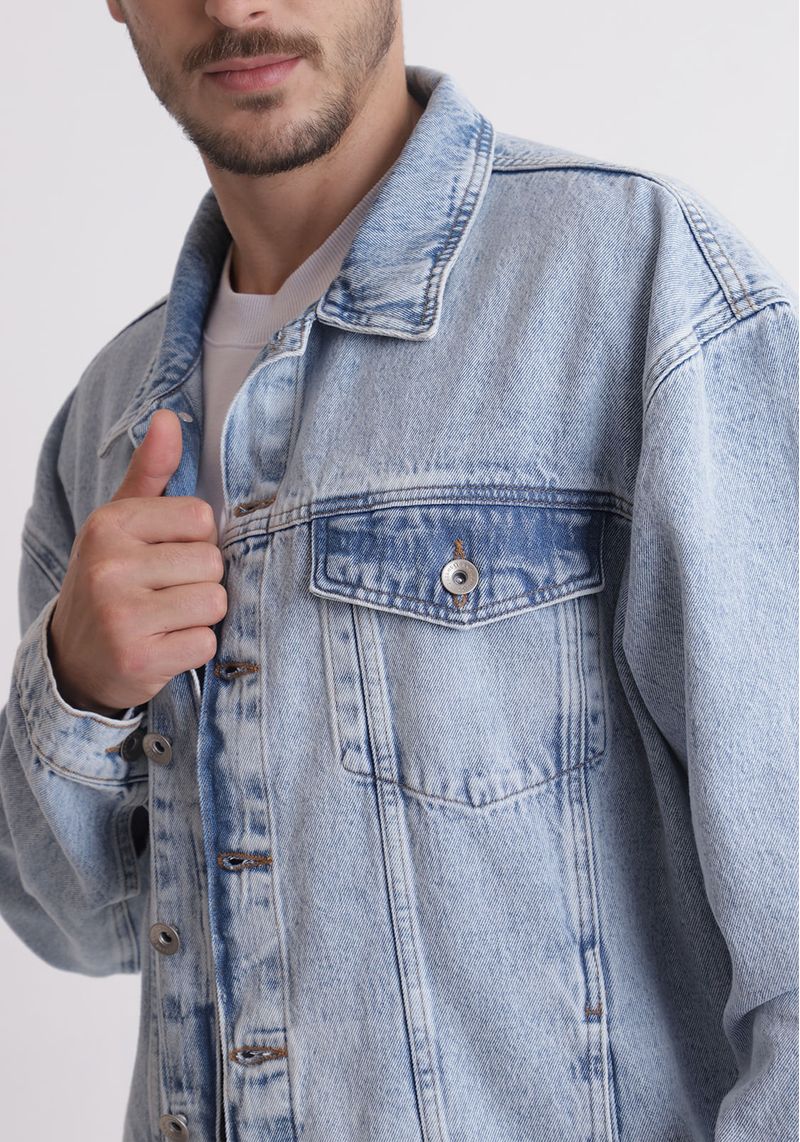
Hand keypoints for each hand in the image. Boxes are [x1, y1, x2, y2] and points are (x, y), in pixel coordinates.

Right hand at [47, 409, 226, 717]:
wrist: (74, 658)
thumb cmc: (112, 580)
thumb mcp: (122, 523)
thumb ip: (151, 472)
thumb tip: (169, 418)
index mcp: (110, 524)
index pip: (202, 518)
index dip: (195, 541)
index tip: (164, 556)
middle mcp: (109, 566)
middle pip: (212, 562)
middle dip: (199, 581)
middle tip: (163, 595)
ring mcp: (121, 615)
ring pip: (214, 602)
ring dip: (199, 617)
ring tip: (165, 620)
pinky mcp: (138, 659)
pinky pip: (205, 643)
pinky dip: (192, 649)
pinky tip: (163, 646)